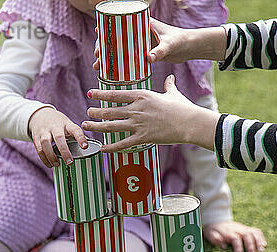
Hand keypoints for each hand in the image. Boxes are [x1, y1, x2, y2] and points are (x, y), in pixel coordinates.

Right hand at [28, 107, 87, 167]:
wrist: (40, 115)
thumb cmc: (59, 124)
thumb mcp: (68, 125)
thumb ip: (76, 136)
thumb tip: (86, 150)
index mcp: (66, 124)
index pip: (75, 130)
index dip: (80, 138)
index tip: (85, 147)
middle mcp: (55, 126)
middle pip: (59, 137)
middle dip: (64, 150)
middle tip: (69, 162)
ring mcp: (44, 131)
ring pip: (45, 143)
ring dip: (51, 155)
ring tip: (57, 164)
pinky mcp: (36, 137)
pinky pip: (38, 148)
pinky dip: (44, 158)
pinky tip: (50, 165)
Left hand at [83, 75, 219, 151]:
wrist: (189, 123)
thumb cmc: (183, 107)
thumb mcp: (173, 94)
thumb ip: (169, 86)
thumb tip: (171, 78)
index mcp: (142, 96)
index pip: (115, 94)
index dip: (101, 95)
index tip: (91, 94)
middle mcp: (136, 109)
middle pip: (110, 111)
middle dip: (96, 112)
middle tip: (88, 113)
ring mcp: (138, 124)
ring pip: (111, 126)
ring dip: (97, 127)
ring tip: (86, 127)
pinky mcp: (143, 138)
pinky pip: (123, 143)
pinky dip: (111, 147)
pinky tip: (102, 148)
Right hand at [92, 19, 226, 69]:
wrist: (191, 47)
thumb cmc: (180, 40)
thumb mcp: (169, 45)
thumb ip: (160, 51)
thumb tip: (149, 59)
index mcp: (141, 24)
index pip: (117, 24)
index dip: (105, 33)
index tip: (98, 41)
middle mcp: (139, 32)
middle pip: (115, 38)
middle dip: (103, 48)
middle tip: (97, 59)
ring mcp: (141, 43)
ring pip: (120, 49)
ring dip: (109, 57)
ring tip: (99, 67)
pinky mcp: (145, 52)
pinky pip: (128, 57)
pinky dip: (119, 63)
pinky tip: (111, 71)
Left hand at [204, 221, 266, 251]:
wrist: (217, 219)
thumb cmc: (214, 230)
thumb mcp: (210, 234)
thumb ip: (215, 238)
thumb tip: (223, 245)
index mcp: (229, 232)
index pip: (236, 238)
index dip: (239, 248)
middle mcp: (238, 229)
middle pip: (247, 235)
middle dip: (251, 245)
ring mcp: (243, 229)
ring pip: (253, 232)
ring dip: (259, 241)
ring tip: (262, 251)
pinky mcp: (247, 229)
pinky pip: (256, 231)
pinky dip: (261, 237)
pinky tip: (264, 245)